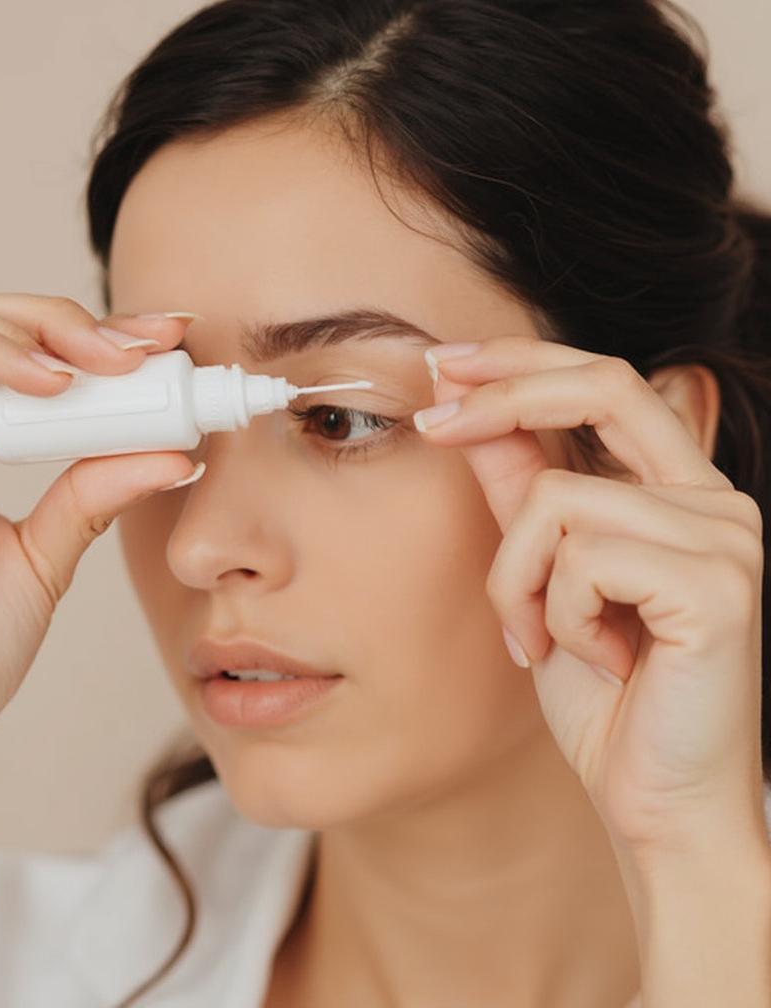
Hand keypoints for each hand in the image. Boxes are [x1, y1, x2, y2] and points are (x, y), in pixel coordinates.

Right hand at [0, 293, 200, 767]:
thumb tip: (171, 452)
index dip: (84, 331)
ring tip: (100, 363)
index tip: (160, 340)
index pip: (11, 350)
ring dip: (29, 327)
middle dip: (64, 318)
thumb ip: (94, 495)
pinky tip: (51, 384)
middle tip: (140, 347)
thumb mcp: (50, 554)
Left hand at [415, 334, 765, 858]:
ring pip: (559, 499)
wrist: (655, 801)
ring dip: (517, 574)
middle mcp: (717, 501)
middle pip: (606, 387)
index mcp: (680, 492)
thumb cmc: (604, 696)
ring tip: (539, 636)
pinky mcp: (717, 586)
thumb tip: (467, 410)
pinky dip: (556, 611)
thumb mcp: (540, 579)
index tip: (443, 364)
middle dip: (505, 391)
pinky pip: (582, 558)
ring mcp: (727, 538)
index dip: (524, 360)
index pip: (609, 382)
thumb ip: (516, 494)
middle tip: (432, 419)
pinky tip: (592, 658)